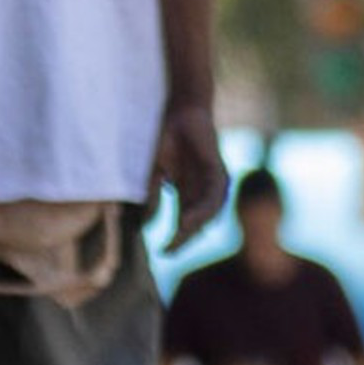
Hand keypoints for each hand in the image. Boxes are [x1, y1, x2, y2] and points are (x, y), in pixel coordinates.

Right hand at [151, 101, 226, 244]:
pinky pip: (214, 197)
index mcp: (189, 193)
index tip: (162, 252)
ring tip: (179, 237)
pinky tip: (190, 219)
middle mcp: (203, 192)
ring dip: (194, 227)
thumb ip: (152, 197)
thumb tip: (144, 226)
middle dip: (185, 239)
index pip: (185, 223)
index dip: (176, 238)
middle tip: (170, 252)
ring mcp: (213, 183)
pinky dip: (203, 210)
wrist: (182, 112)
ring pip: (208, 213)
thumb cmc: (168, 139)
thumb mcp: (155, 173)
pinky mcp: (219, 172)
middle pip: (198, 223)